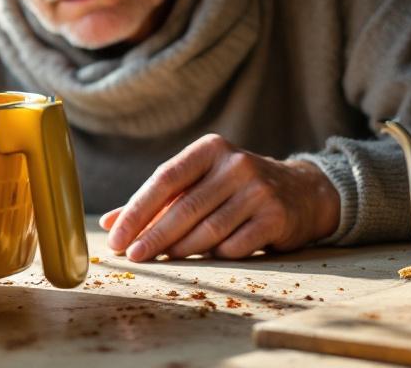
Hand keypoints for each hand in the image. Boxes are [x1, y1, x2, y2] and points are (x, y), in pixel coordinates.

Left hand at [99, 134, 339, 261]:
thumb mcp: (199, 182)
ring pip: (209, 229)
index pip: (164, 179)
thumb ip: (157, 201)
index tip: (116, 236)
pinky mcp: (276, 217)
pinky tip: (207, 259)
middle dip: (154, 236)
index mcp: (210, 149)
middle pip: (185, 207)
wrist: (301, 193)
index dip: (137, 210)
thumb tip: (109, 224)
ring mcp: (258, 190)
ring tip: (164, 260)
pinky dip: (217, 255)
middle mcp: (236, 164)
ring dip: (182, 249)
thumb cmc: (235, 188)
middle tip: (133, 257)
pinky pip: (237, 245)